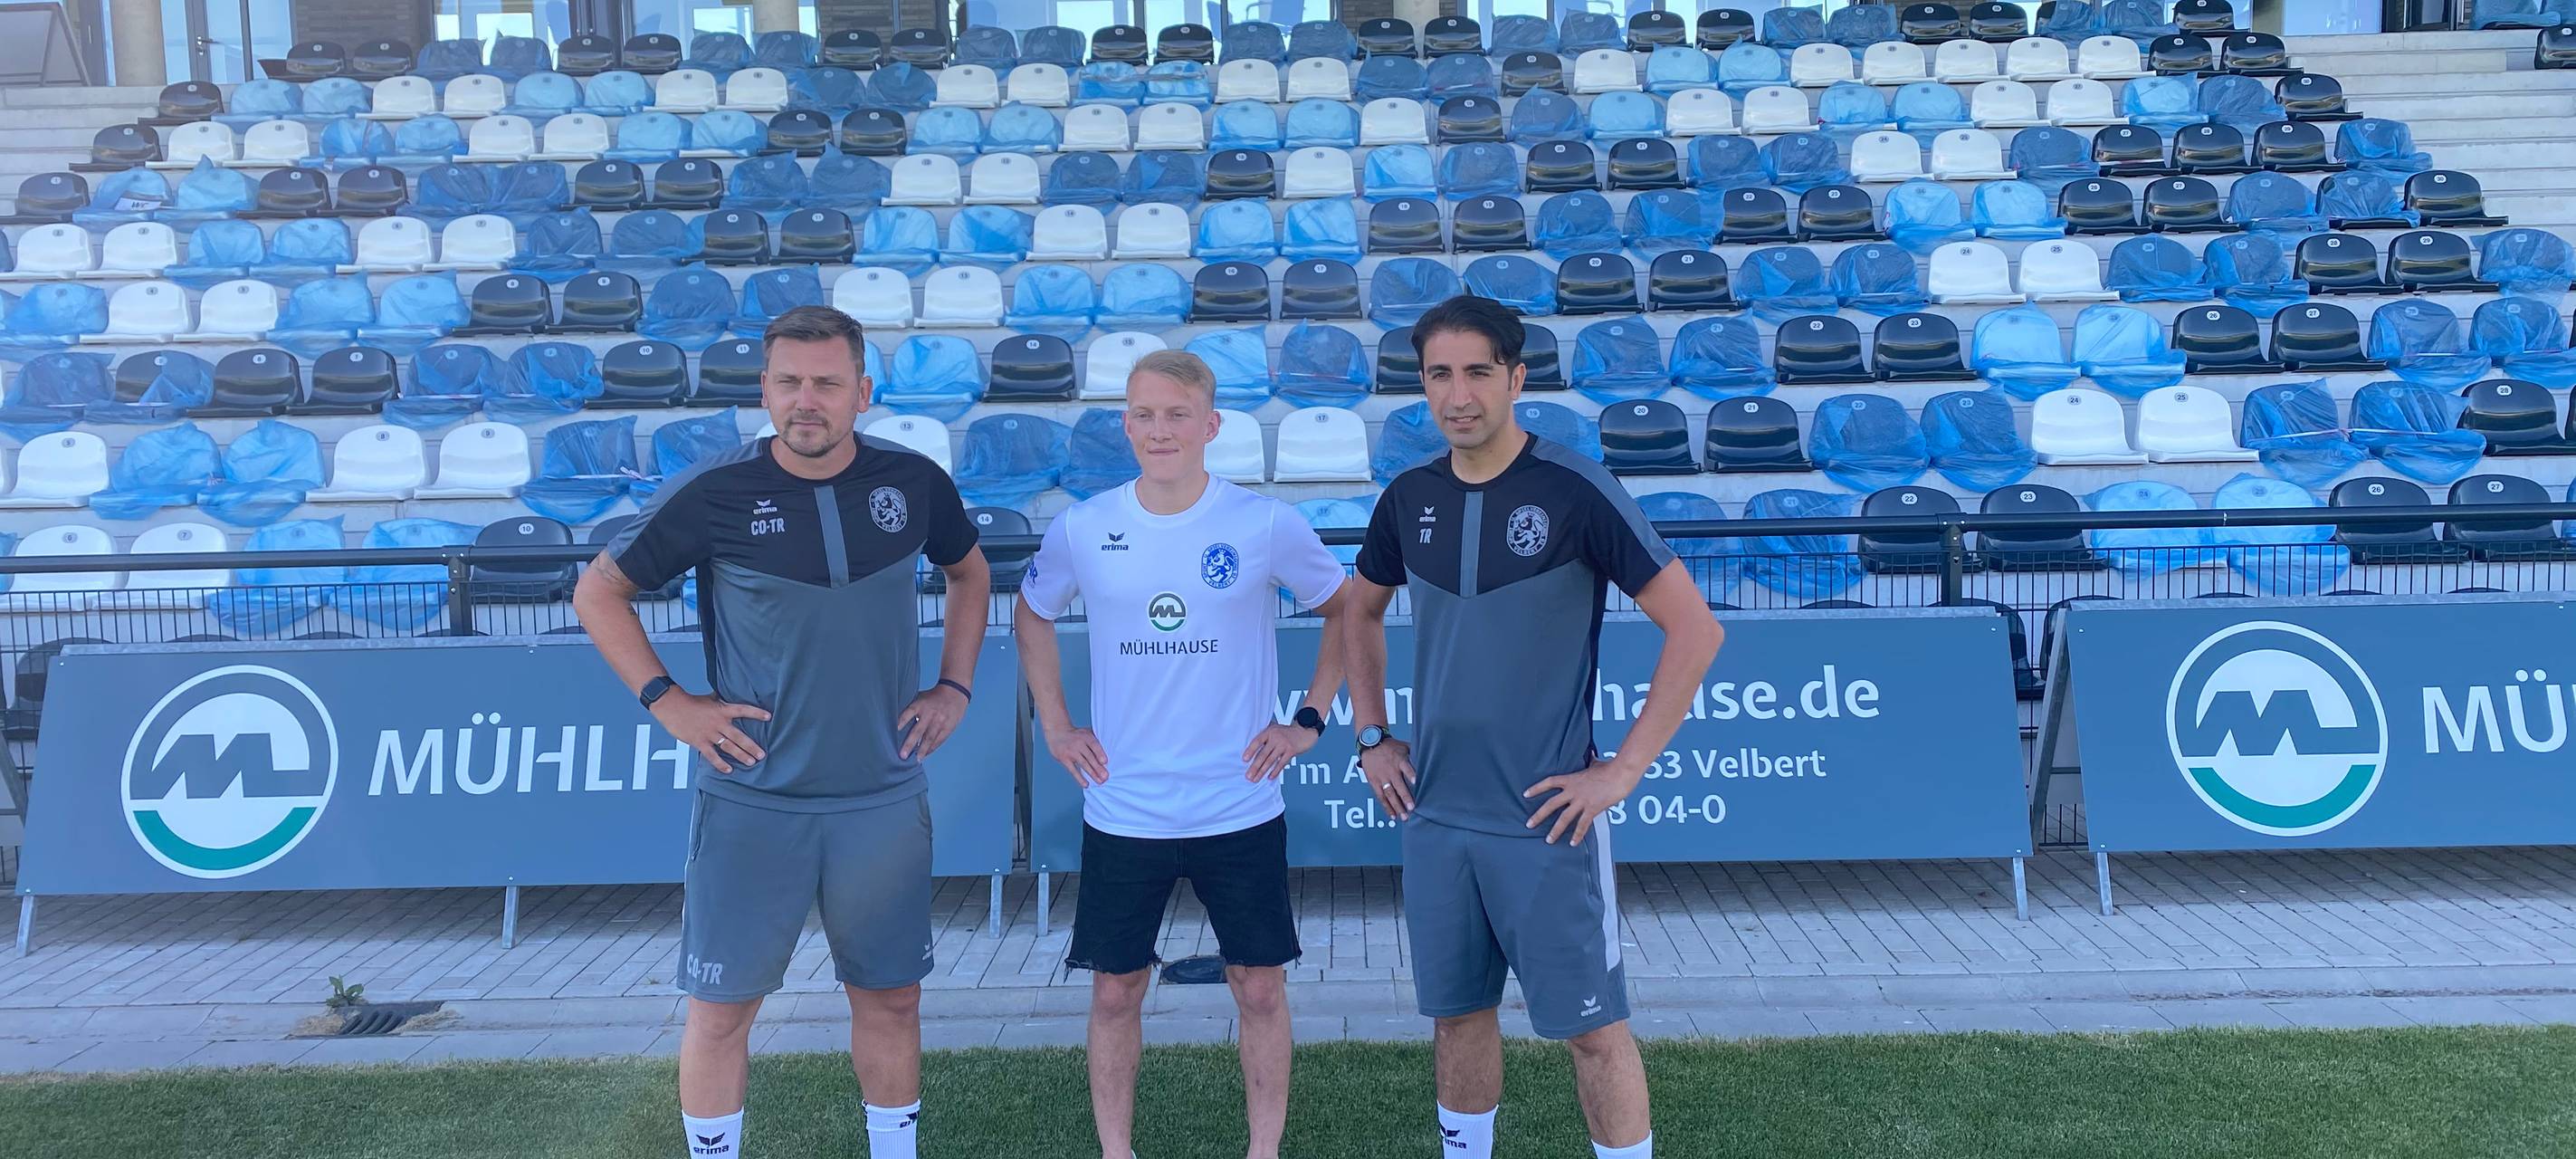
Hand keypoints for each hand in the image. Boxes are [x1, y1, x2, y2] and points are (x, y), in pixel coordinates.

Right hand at [649, 691, 770, 774]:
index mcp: (722, 710)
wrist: (671, 705)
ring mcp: (709, 733)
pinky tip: (729, 770)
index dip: (756, 713)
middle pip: (739, 736)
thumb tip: (730, 699)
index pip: (743, 710)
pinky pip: (712, 755)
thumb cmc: (690, 701)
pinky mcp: (699, 742)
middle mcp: (718, 722)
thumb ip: (721, 703)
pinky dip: (720, 764)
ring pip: (729, 747)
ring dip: (741, 755)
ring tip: (752, 762)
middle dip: (752, 746)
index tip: (769, 717)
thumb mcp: (710, 699)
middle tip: (762, 755)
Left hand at [897, 683, 969, 759]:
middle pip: (918, 731)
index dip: (901, 722)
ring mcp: (939, 721)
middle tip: (903, 755)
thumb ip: (911, 709)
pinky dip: (931, 748)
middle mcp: (929, 714)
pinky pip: (938, 740)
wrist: (955, 692)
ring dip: (922, 750)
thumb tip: (895, 723)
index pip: (908, 714)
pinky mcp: (948, 727)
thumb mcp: (921, 697)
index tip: (894, 732)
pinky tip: (925, 755)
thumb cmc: (933, 697)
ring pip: (929, 738)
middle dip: (910, 744)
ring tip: (916, 760)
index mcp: (920, 704)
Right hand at [1045, 722, 1108, 786]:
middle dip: (1098, 768)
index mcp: (1086, 736)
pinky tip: (1086, 784)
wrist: (1057, 732)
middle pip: (1090, 757)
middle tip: (1105, 777)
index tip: (1105, 762)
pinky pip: (1073, 770)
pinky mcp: (1064, 759)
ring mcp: (1071, 752)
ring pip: (1083, 764)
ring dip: (1092, 774)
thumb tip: (1111, 750)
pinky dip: (1079, 778)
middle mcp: (1078, 744)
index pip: (1094, 745)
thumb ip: (1096, 740)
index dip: (1099, 753)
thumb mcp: (1086, 733)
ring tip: (1100, 781)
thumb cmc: (1076, 735)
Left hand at [1242, 721, 1318, 781]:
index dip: (1250, 750)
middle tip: (1248, 776)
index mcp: (1269, 731)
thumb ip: (1266, 738)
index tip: (1244, 760)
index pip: (1257, 741)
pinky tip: (1270, 777)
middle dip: (1254, 766)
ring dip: (1262, 771)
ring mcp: (1284, 744)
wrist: (1305, 731)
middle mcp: (1276, 737)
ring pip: (1270, 760)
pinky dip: (1275, 771)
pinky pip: (1281, 763)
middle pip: (1263, 754)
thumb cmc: (1288, 732)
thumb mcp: (1275, 730)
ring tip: (1256, 779)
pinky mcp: (1291, 751)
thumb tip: (1252, 751)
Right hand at [1360, 738, 1415, 820]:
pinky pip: (1381, 797)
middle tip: (1412, 808)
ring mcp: (1382, 778)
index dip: (1411, 774)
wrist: (1371, 743)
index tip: (1416, 782)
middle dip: (1405, 797)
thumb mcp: (1404, 746)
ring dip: (1397, 806)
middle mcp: (1390, 770)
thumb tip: (1431, 758)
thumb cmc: (1391, 746)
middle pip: (1398, 785)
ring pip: (1389, 794)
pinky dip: (1386, 807)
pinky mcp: (1374, 782)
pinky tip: (1393, 816)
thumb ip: (1415, 754)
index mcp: (1399, 760)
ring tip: (1404, 816)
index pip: (1406, 768)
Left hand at [1523, 759, 1643, 846]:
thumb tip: (1592, 757)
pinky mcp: (1592, 809)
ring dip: (1555, 830)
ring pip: (1564, 818)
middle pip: (1551, 804)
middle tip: (1529, 824)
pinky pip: (1582, 825)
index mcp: (1572, 779)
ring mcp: (1582, 801)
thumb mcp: (1596, 763)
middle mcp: (1573, 791)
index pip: (1549, 782)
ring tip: (1548, 840)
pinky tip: (1572, 843)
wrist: (1621, 773)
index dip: (1536, 788)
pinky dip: (1577, 835)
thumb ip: (1591, 762)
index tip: (1525, 794)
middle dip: (1539, 815)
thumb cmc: (1611, 767)